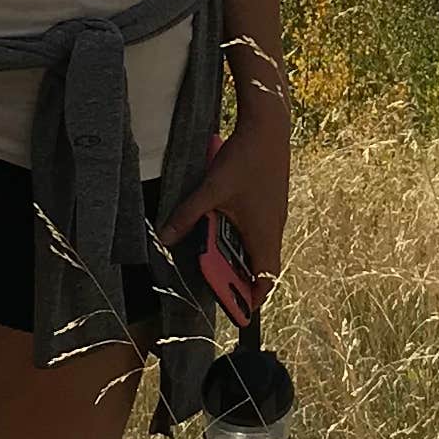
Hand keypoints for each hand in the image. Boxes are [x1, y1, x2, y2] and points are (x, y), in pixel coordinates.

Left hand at [157, 93, 290, 303]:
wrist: (268, 128)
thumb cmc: (245, 160)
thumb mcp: (210, 191)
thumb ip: (187, 216)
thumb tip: (164, 236)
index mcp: (263, 233)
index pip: (266, 278)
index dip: (255, 297)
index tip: (241, 310)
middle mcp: (274, 228)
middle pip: (263, 266)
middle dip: (243, 279)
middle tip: (222, 287)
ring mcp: (275, 215)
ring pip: (261, 246)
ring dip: (243, 257)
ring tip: (220, 261)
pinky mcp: (272, 202)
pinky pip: (261, 230)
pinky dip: (245, 238)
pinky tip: (227, 228)